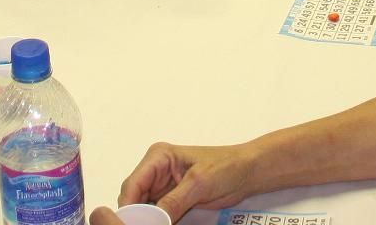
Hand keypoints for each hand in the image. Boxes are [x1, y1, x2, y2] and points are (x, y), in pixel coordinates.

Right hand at [109, 141, 257, 221]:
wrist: (246, 173)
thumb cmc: (226, 167)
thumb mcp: (199, 183)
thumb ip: (174, 201)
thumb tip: (154, 219)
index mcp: (158, 157)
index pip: (133, 183)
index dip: (129, 206)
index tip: (131, 224)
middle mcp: (156, 170)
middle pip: (134, 197)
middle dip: (136, 215)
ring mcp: (162, 186)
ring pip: (143, 207)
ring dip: (146, 219)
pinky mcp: (171, 199)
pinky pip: (157, 213)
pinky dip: (156, 222)